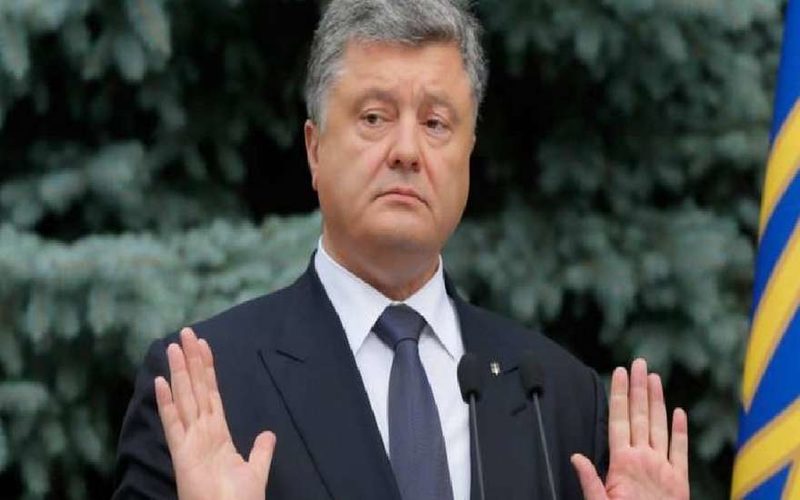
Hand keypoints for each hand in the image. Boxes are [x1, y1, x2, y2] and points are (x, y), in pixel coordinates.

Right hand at [155, 327, 275, 499]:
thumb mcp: (255, 469)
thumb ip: (261, 450)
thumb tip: (269, 434)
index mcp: (217, 434)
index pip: (211, 393)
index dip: (207, 369)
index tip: (203, 345)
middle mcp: (201, 432)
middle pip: (195, 388)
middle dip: (191, 360)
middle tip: (186, 332)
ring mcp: (189, 440)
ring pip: (184, 398)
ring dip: (179, 372)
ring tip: (173, 346)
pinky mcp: (182, 453)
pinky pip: (173, 423)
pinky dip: (166, 402)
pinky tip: (161, 381)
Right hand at [571, 358, 688, 499]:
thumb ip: (590, 480)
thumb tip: (576, 456)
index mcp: (623, 463)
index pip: (620, 420)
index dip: (619, 394)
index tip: (619, 373)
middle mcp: (645, 459)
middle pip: (640, 416)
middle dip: (638, 387)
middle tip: (639, 363)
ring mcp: (664, 467)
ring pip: (660, 426)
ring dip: (657, 400)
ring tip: (655, 377)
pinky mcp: (680, 480)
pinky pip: (681, 449)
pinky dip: (680, 430)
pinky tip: (679, 412)